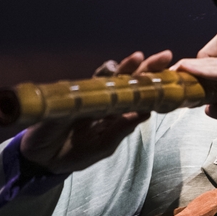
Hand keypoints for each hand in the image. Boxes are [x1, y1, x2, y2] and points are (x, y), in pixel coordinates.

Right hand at [19, 49, 172, 173]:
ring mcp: (91, 96)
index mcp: (117, 114)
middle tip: (165, 56)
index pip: (140, 97)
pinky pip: (90, 82)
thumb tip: (146, 113)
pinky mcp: (73, 95)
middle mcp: (107, 102)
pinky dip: (102, 74)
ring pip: (112, 77)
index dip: (155, 86)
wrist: (42, 158)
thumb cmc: (74, 154)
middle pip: (130, 82)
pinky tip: (113, 68)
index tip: (173, 76)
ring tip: (140, 57)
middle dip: (147, 69)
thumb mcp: (103, 146)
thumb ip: (121, 129)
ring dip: (126, 67)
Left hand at [173, 31, 216, 139]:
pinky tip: (190, 71)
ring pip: (213, 54)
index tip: (177, 84)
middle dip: (188, 65)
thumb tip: (208, 107)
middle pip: (209, 54)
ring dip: (193, 65)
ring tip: (176, 74)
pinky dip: (205, 68)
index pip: (212, 65)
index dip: (193, 72)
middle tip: (171, 78)